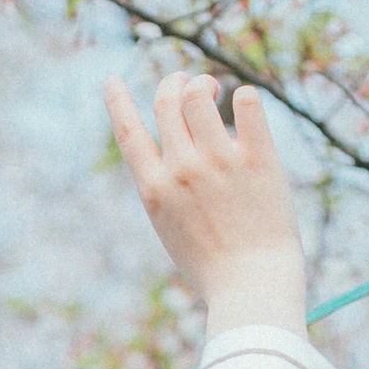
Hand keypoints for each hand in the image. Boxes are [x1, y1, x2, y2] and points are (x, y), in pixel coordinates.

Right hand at [103, 68, 306, 333]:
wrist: (253, 289)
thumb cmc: (215, 268)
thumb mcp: (172, 230)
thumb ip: (167, 190)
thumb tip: (174, 152)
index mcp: (155, 189)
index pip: (128, 131)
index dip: (117, 101)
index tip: (111, 80)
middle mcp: (182, 169)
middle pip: (166, 99)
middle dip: (176, 82)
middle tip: (194, 85)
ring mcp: (219, 162)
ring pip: (199, 94)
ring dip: (205, 84)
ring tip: (218, 91)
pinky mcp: (257, 159)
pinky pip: (248, 104)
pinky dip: (245, 95)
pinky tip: (246, 101)